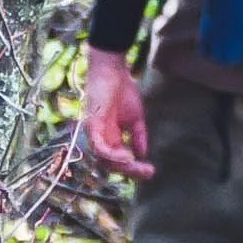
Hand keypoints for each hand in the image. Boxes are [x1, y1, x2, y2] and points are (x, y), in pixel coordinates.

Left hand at [78, 46, 154, 178]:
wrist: (112, 70)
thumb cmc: (122, 90)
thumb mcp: (135, 118)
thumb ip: (138, 136)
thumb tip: (142, 154)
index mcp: (109, 137)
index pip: (118, 160)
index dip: (134, 168)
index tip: (151, 171)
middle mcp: (100, 138)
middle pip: (111, 164)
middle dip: (130, 170)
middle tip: (148, 172)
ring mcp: (94, 132)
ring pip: (104, 158)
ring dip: (121, 165)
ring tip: (138, 166)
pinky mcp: (92, 124)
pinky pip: (99, 146)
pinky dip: (112, 154)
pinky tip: (127, 156)